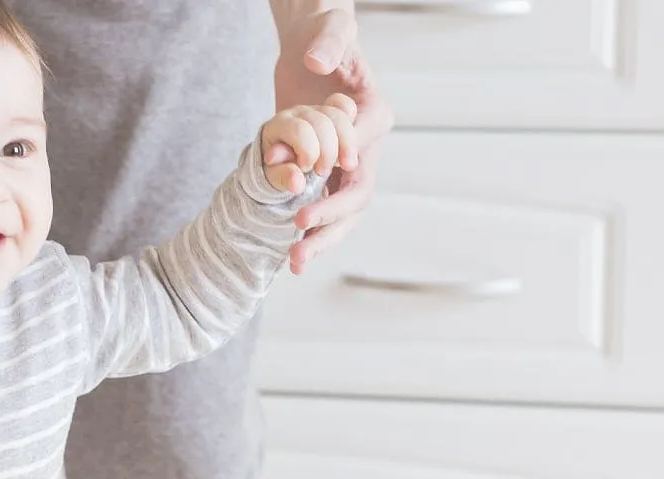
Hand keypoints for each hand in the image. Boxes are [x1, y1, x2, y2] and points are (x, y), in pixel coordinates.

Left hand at [273, 7, 391, 272]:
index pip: (362, 146)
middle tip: (300, 243)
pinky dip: (310, 233)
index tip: (311, 178)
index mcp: (373, 114)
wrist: (309, 48)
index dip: (339, 165)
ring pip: (343, 213)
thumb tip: (315, 60)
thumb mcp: (329, 30)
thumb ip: (328, 41)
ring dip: (322, 239)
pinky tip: (290, 255)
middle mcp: (365, 147)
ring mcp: (346, 167)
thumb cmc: (324, 34)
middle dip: (331, 221)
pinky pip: (322, 211)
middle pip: (357, 193)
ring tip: (295, 263)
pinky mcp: (325, 177)